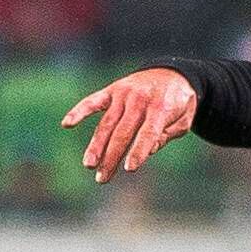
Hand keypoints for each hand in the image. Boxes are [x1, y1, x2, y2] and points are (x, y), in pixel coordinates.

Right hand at [62, 67, 197, 183]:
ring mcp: (123, 94)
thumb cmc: (179, 103)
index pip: (147, 133)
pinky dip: (79, 111)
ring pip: (106, 123)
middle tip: (102, 178)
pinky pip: (93, 101)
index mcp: (161, 107)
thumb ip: (167, 135)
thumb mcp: (184, 120)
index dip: (139, 151)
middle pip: (122, 133)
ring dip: (96, 146)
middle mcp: (139, 100)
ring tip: (89, 165)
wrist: (171, 73)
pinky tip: (66, 124)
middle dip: (111, 157)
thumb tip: (147, 150)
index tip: (130, 168)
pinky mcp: (111, 91)